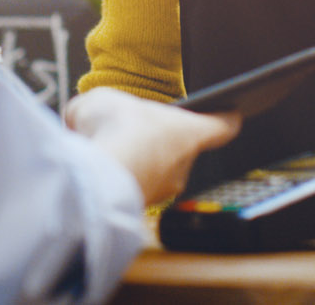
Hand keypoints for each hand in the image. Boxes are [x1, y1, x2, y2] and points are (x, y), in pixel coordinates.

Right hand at [63, 88, 240, 203]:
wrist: (95, 181)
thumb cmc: (112, 133)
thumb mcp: (95, 104)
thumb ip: (92, 110)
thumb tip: (81, 121)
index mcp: (189, 132)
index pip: (222, 125)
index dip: (227, 117)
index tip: (233, 114)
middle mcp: (182, 166)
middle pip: (179, 150)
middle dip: (156, 141)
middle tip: (130, 130)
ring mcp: (162, 191)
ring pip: (151, 172)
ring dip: (133, 164)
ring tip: (104, 153)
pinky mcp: (138, 210)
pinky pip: (130, 191)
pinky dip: (115, 183)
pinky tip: (95, 176)